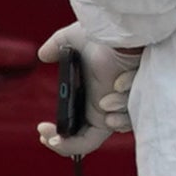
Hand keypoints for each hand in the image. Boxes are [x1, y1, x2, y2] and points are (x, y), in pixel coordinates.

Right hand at [34, 21, 139, 158]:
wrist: (123, 30)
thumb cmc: (103, 33)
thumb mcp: (72, 40)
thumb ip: (56, 48)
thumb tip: (43, 55)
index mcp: (90, 98)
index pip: (74, 131)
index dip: (57, 139)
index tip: (41, 129)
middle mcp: (105, 107)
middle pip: (85, 142)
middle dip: (63, 145)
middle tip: (49, 136)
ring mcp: (120, 107)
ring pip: (108, 130)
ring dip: (106, 116)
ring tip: (106, 99)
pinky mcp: (134, 104)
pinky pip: (124, 124)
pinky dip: (119, 117)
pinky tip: (114, 96)